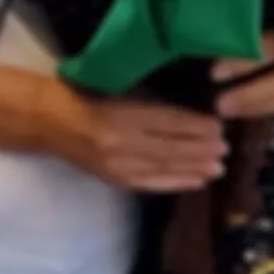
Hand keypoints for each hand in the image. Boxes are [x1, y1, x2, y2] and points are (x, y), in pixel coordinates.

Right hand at [50, 90, 226, 192]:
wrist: (47, 121)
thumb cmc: (82, 95)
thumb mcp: (116, 89)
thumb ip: (148, 104)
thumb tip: (190, 118)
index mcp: (120, 113)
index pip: (167, 121)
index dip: (196, 126)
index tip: (219, 127)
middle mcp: (120, 141)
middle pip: (171, 148)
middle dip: (202, 150)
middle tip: (226, 149)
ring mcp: (117, 163)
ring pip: (164, 167)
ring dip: (194, 168)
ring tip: (218, 167)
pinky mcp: (113, 178)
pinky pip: (151, 183)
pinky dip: (176, 183)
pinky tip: (196, 181)